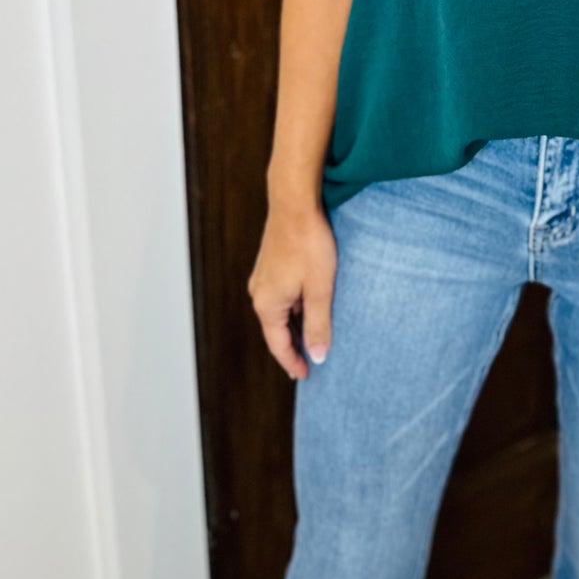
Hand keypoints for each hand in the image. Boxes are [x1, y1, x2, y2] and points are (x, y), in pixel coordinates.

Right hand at [247, 202, 337, 378]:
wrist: (295, 203)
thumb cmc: (309, 244)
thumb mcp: (319, 290)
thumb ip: (318, 325)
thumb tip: (316, 356)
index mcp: (267, 304)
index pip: (278, 345)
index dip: (293, 362)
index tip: (306, 375)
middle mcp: (259, 293)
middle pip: (276, 330)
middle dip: (293, 346)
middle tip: (311, 361)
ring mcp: (262, 277)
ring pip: (279, 312)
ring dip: (294, 325)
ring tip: (313, 336)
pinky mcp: (270, 264)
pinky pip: (280, 295)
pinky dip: (293, 307)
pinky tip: (309, 305)